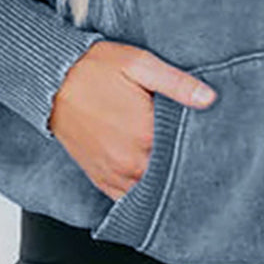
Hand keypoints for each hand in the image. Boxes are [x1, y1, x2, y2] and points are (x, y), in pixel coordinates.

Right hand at [48, 41, 218, 200]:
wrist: (51, 81)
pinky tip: (152, 178)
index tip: (212, 137)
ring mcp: (114, 174)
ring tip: (176, 164)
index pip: (187, 151)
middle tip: (198, 150)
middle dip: (184, 163)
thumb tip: (210, 99)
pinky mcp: (101, 178)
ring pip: (152, 190)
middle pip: (172, 174)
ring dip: (164, 180)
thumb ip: (177, 84)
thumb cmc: (95, 69)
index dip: (202, 143)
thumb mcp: (139, 65)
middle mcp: (131, 162)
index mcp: (146, 135)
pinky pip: (128, 198)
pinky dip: (142, 191)